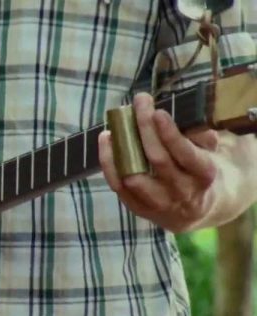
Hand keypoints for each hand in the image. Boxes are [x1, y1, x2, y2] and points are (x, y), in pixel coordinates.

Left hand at [98, 93, 220, 232]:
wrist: (198, 210)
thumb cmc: (201, 172)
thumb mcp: (212, 153)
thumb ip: (200, 136)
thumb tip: (179, 117)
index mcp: (204, 175)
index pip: (186, 154)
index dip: (171, 134)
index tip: (158, 112)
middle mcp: (182, 191)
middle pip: (158, 160)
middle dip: (145, 128)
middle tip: (138, 103)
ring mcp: (159, 203)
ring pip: (134, 176)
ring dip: (121, 149)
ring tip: (115, 126)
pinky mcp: (138, 208)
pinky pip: (118, 186)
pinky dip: (108, 163)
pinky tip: (106, 140)